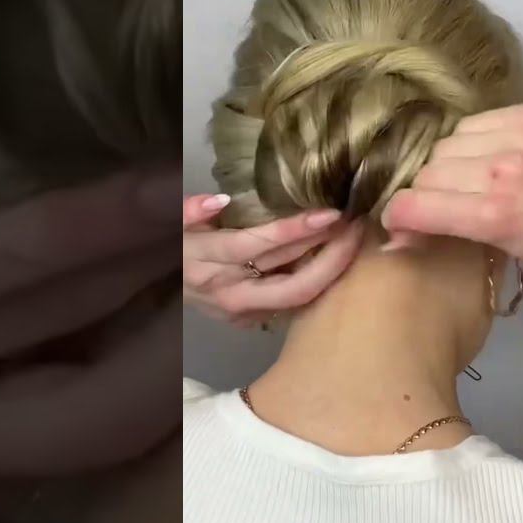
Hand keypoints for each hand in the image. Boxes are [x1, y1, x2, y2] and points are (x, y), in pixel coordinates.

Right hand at [0, 112, 182, 515]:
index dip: (97, 228)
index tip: (180, 187)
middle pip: (80, 400)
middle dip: (172, 332)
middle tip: (228, 251)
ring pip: (95, 439)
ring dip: (168, 364)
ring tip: (220, 281)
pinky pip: (76, 458)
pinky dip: (130, 399)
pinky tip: (161, 333)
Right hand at [182, 195, 363, 325]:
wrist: (163, 282)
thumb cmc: (174, 244)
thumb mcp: (171, 221)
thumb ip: (189, 210)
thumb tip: (218, 201)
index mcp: (205, 262)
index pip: (259, 246)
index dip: (297, 231)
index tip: (332, 214)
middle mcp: (229, 293)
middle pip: (292, 283)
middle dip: (332, 257)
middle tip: (358, 227)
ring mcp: (242, 312)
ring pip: (299, 297)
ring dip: (331, 269)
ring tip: (355, 238)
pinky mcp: (251, 320)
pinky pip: (295, 302)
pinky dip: (319, 280)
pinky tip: (338, 256)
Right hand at [381, 104, 522, 261]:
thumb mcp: (508, 247)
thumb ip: (452, 233)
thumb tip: (396, 236)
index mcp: (494, 216)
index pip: (415, 205)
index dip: (396, 214)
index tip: (397, 221)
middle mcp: (498, 172)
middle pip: (427, 172)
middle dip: (427, 191)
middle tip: (443, 202)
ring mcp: (514, 137)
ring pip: (445, 144)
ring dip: (448, 162)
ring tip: (470, 175)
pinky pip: (472, 122)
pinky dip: (471, 139)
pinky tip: (489, 152)